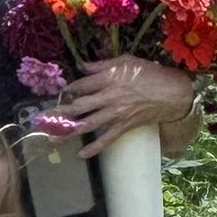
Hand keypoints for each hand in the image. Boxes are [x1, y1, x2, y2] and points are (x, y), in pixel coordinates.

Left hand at [57, 54, 196, 155]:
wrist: (172, 93)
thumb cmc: (150, 73)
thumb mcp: (126, 61)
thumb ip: (102, 64)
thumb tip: (82, 66)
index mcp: (110, 78)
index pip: (82, 85)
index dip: (68, 90)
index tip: (59, 94)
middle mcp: (110, 96)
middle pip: (80, 106)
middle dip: (61, 113)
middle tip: (44, 120)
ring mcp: (116, 113)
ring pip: (88, 124)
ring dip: (69, 132)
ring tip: (53, 138)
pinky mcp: (124, 126)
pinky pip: (106, 139)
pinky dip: (94, 148)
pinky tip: (80, 154)